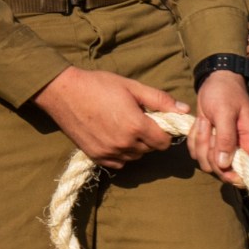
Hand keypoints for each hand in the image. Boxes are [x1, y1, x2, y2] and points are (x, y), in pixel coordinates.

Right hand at [33, 65, 179, 171]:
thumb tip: (184, 110)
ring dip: (135, 146)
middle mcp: (124, 143)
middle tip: (138, 120)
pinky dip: (121, 153)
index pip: (163, 142)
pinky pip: (118, 162)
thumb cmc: (99, 85)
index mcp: (137, 126)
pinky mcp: (96, 157)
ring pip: (135, 157)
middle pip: (149, 149)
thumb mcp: (132, 87)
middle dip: (149, 137)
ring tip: (124, 126)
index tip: (156, 122)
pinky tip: (113, 137)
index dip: (164, 132)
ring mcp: (109, 152)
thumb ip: (160, 100)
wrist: (63, 92)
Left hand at [188, 69, 248, 185]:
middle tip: (211, 130)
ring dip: (201, 143)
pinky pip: (197, 153)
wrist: (216, 80)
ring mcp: (224, 148)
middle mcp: (240, 148)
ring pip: (208, 163)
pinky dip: (194, 140)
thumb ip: (226, 138)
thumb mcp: (225, 112)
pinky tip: (201, 124)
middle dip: (211, 154)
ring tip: (206, 122)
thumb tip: (224, 164)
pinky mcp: (211, 144)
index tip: (224, 168)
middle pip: (225, 171)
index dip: (240, 176)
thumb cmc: (225, 92)